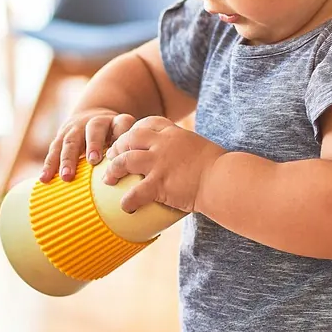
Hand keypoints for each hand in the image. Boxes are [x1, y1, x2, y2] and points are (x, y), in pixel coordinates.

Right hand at [40, 108, 137, 182]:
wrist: (90, 117)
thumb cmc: (112, 136)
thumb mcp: (123, 136)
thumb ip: (128, 149)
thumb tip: (137, 174)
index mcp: (114, 121)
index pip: (121, 123)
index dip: (121, 132)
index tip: (122, 147)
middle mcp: (93, 122)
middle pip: (93, 130)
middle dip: (92, 144)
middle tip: (93, 160)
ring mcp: (75, 128)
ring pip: (70, 141)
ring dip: (67, 159)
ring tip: (67, 177)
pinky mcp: (60, 137)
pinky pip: (53, 150)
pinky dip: (49, 165)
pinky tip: (44, 179)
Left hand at [102, 117, 223, 213]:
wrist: (224, 180)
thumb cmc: (220, 168)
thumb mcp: (201, 148)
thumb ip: (188, 149)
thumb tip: (188, 158)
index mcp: (174, 133)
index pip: (147, 123)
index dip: (134, 130)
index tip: (129, 139)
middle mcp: (163, 144)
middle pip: (130, 138)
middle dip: (117, 147)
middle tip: (111, 158)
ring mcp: (159, 163)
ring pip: (125, 161)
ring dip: (113, 170)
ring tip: (108, 180)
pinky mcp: (159, 183)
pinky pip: (135, 192)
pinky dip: (128, 201)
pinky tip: (125, 207)